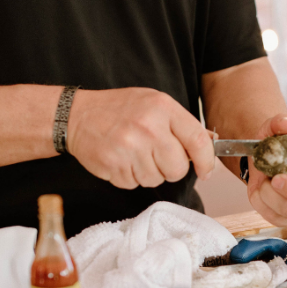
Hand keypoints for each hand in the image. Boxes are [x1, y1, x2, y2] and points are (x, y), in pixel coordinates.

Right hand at [66, 87, 215, 188]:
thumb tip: (209, 144)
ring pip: (155, 179)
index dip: (206, 161)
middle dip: (171, 168)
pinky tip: (121, 159)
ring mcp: (129, 147)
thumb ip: (181, 124)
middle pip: (177, 168)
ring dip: (147, 172)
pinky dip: (129, 176)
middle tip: (157, 156)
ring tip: (134, 153)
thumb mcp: (154, 103)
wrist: (78, 115)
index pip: (198, 140)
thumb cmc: (119, 109)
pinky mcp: (113, 165)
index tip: (205, 170)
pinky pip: (133, 184)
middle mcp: (148, 127)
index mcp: (163, 108)